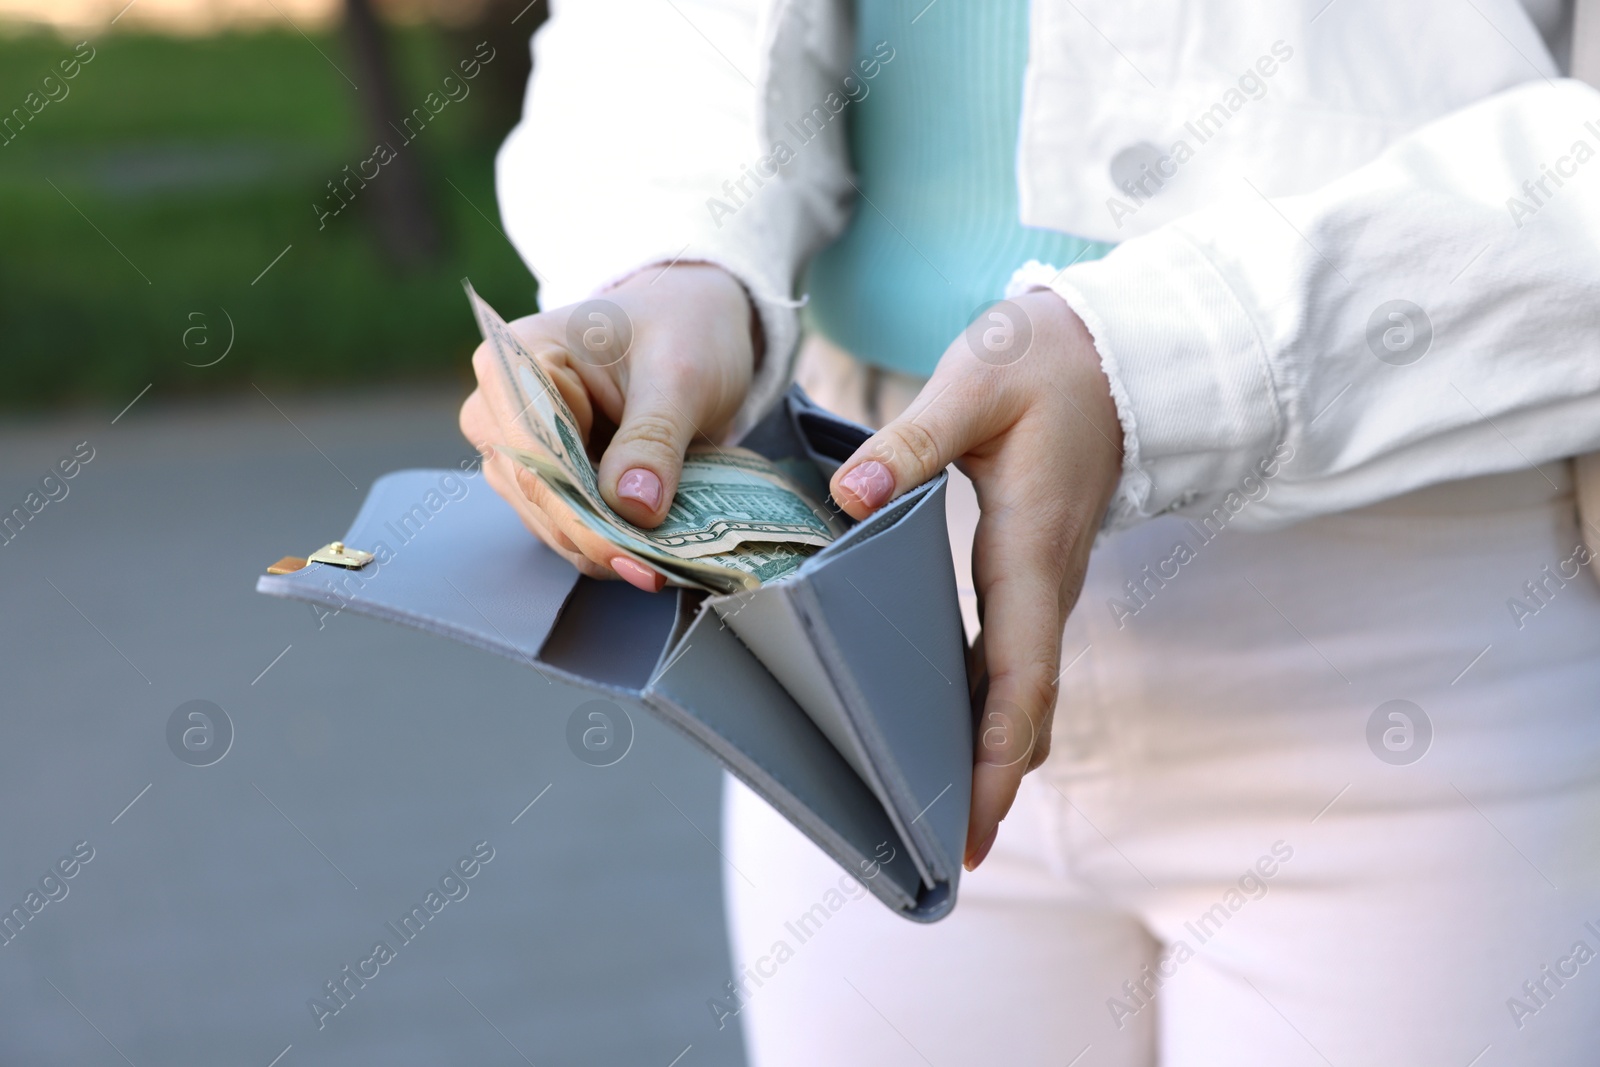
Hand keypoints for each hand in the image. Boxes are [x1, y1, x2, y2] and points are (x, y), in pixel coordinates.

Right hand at [459, 264, 757, 590]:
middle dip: (594, 538)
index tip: (630, 556)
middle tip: (657, 570)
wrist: (692, 321)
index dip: (579, 515)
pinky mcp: (545, 476)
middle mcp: (500, 406)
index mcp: (516, 358)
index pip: (535, 455)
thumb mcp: (681, 374)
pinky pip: (565, 523)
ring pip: (545, 520)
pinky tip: (647, 551)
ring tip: (661, 562)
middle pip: (535, 496)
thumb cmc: (682, 328)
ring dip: (601, 546)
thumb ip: (654, 438)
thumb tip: (633, 507)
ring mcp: (516, 446)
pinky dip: (605, 541)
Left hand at [827, 291, 1123, 870]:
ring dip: (991, 755)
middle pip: (1026, 708)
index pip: (1022, 675)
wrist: (1117, 353)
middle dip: (993, 782)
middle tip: (948, 855)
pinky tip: (944, 731)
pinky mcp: (1032, 576)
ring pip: (1024, 692)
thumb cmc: (1045, 365)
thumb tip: (849, 497)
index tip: (974, 823)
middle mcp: (1046, 583)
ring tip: (939, 816)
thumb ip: (909, 440)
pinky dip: (987, 710)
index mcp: (1031, 548)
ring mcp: (1044, 585)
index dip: (999, 755)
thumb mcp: (974, 384)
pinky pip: (1015, 662)